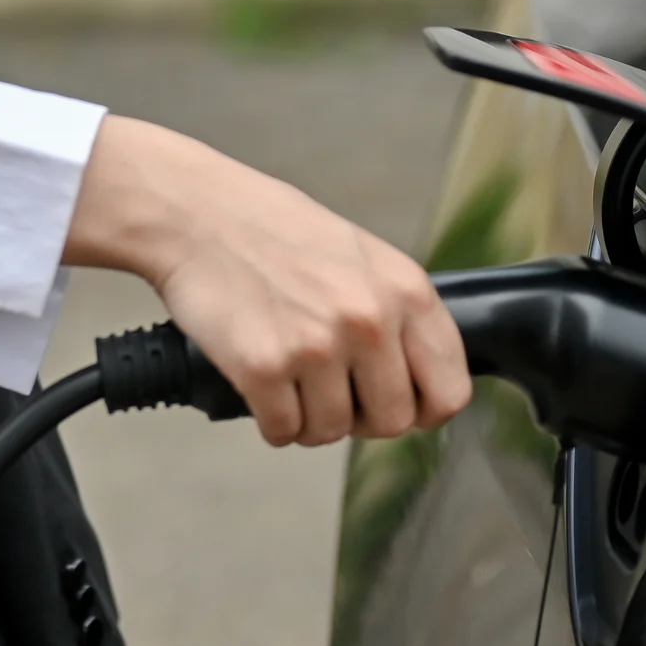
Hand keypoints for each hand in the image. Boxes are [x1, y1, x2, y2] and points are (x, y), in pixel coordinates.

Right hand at [64, 117, 471, 449]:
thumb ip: (395, 312)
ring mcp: (317, 346)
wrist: (195, 212)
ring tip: (287, 373)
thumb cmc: (271, 230)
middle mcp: (369, 320)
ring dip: (307, 416)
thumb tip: (419, 378)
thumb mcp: (359, 255)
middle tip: (328, 386)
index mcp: (404, 290)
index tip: (397, 404)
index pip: (449, 390)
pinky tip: (259, 380)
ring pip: (331, 432)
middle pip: (391, 422)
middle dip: (358, 415)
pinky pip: (282, 432)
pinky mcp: (264, 369)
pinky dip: (269, 419)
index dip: (422, 409)